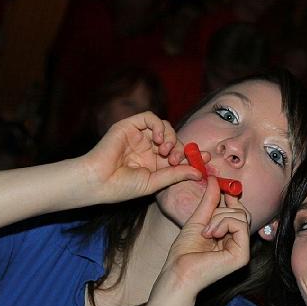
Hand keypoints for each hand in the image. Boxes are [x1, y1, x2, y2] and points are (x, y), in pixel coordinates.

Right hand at [80, 111, 203, 203]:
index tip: (208, 159)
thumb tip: (200, 172)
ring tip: (165, 151)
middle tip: (175, 159)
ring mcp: (138, 136)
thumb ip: (176, 174)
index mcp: (154, 163)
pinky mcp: (129, 126)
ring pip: (164, 127)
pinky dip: (158, 125)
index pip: (179, 154)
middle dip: (180, 148)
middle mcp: (147, 148)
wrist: (98, 182)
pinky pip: (149, 117)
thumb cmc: (122, 187)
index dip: (193, 155)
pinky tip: (158, 139)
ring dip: (171, 137)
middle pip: (174, 139)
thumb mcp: (155, 182)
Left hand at [153, 177, 250, 300]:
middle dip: (222, 210)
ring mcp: (242, 251)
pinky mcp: (242, 256)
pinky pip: (240, 225)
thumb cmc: (184, 252)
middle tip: (206, 222)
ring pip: (241, 216)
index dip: (232, 200)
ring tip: (206, 232)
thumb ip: (209, 201)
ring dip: (220, 218)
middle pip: (242, 213)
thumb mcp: (198, 220)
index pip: (239, 212)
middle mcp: (238, 244)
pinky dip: (223, 223)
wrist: (178, 271)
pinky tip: (211, 234)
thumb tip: (214, 180)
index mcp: (229, 238)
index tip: (222, 192)